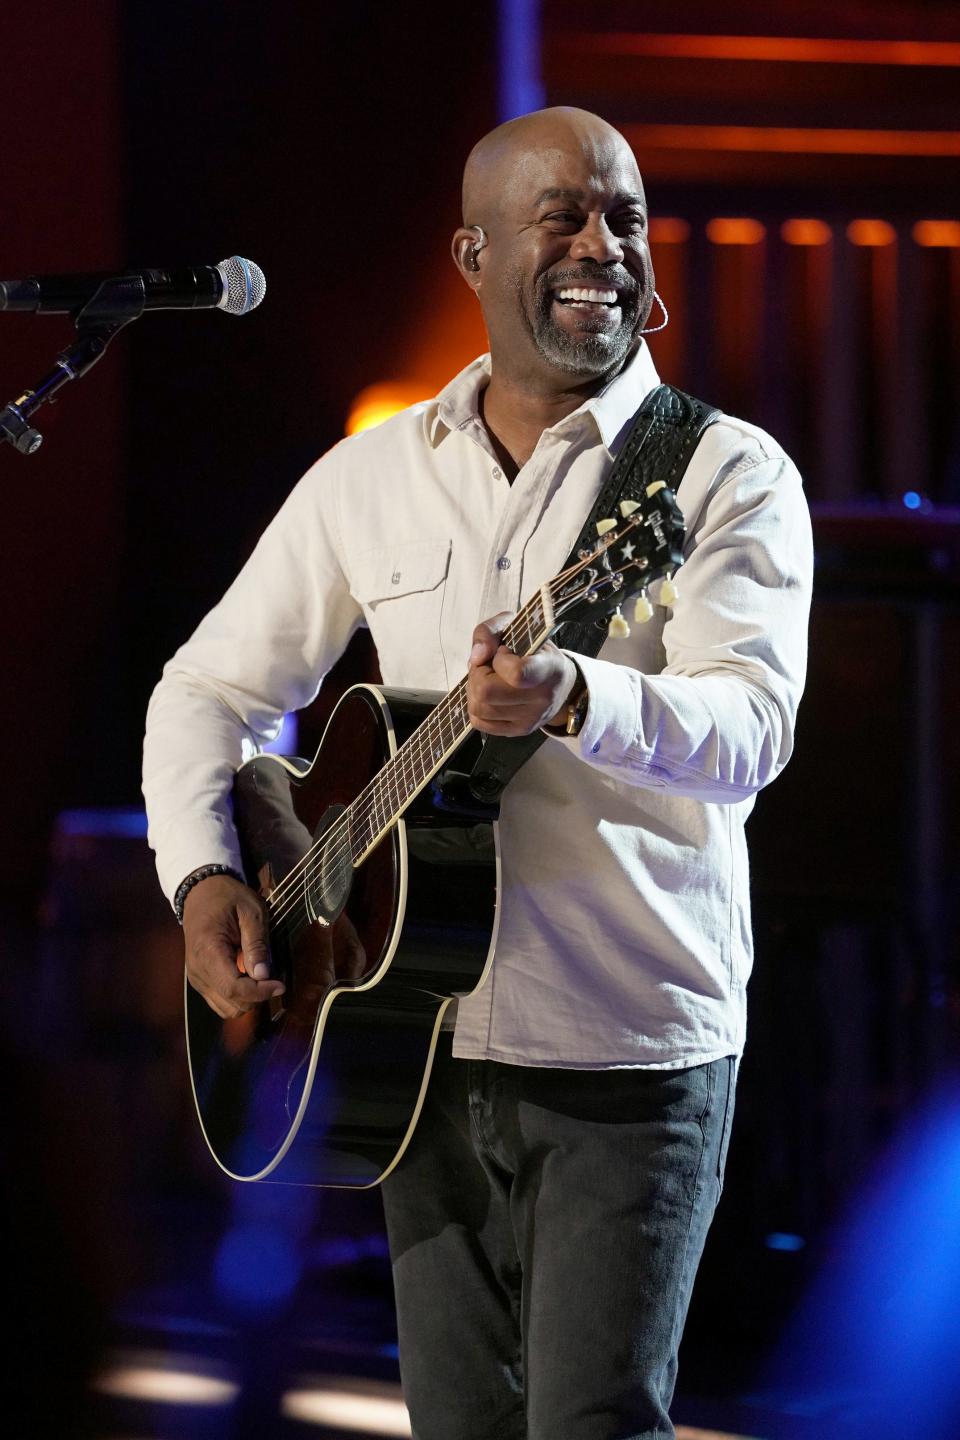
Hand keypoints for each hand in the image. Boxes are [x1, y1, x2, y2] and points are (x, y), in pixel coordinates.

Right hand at [182, 873, 284, 1018]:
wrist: (201, 892)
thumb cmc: (228, 898)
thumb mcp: (251, 912)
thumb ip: (257, 944)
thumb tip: (264, 975)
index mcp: (208, 951)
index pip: (234, 988)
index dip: (260, 993)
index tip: (280, 984)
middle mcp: (198, 970)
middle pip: (232, 1004)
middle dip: (257, 996)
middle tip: (272, 975)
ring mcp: (196, 978)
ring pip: (227, 1008)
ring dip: (248, 998)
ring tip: (258, 974)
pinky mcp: (200, 980)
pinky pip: (220, 1001)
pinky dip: (238, 996)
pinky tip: (247, 976)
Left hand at [466, 613, 578, 735]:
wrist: (561, 683)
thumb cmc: (535, 650)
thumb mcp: (517, 626)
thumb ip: (490, 631)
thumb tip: (476, 658)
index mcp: (547, 668)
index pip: (518, 673)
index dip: (499, 660)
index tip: (504, 652)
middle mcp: (542, 698)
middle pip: (486, 692)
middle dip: (478, 675)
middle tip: (488, 666)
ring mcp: (530, 718)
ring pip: (479, 708)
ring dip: (474, 691)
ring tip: (488, 680)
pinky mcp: (518, 731)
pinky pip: (479, 722)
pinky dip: (476, 706)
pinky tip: (488, 696)